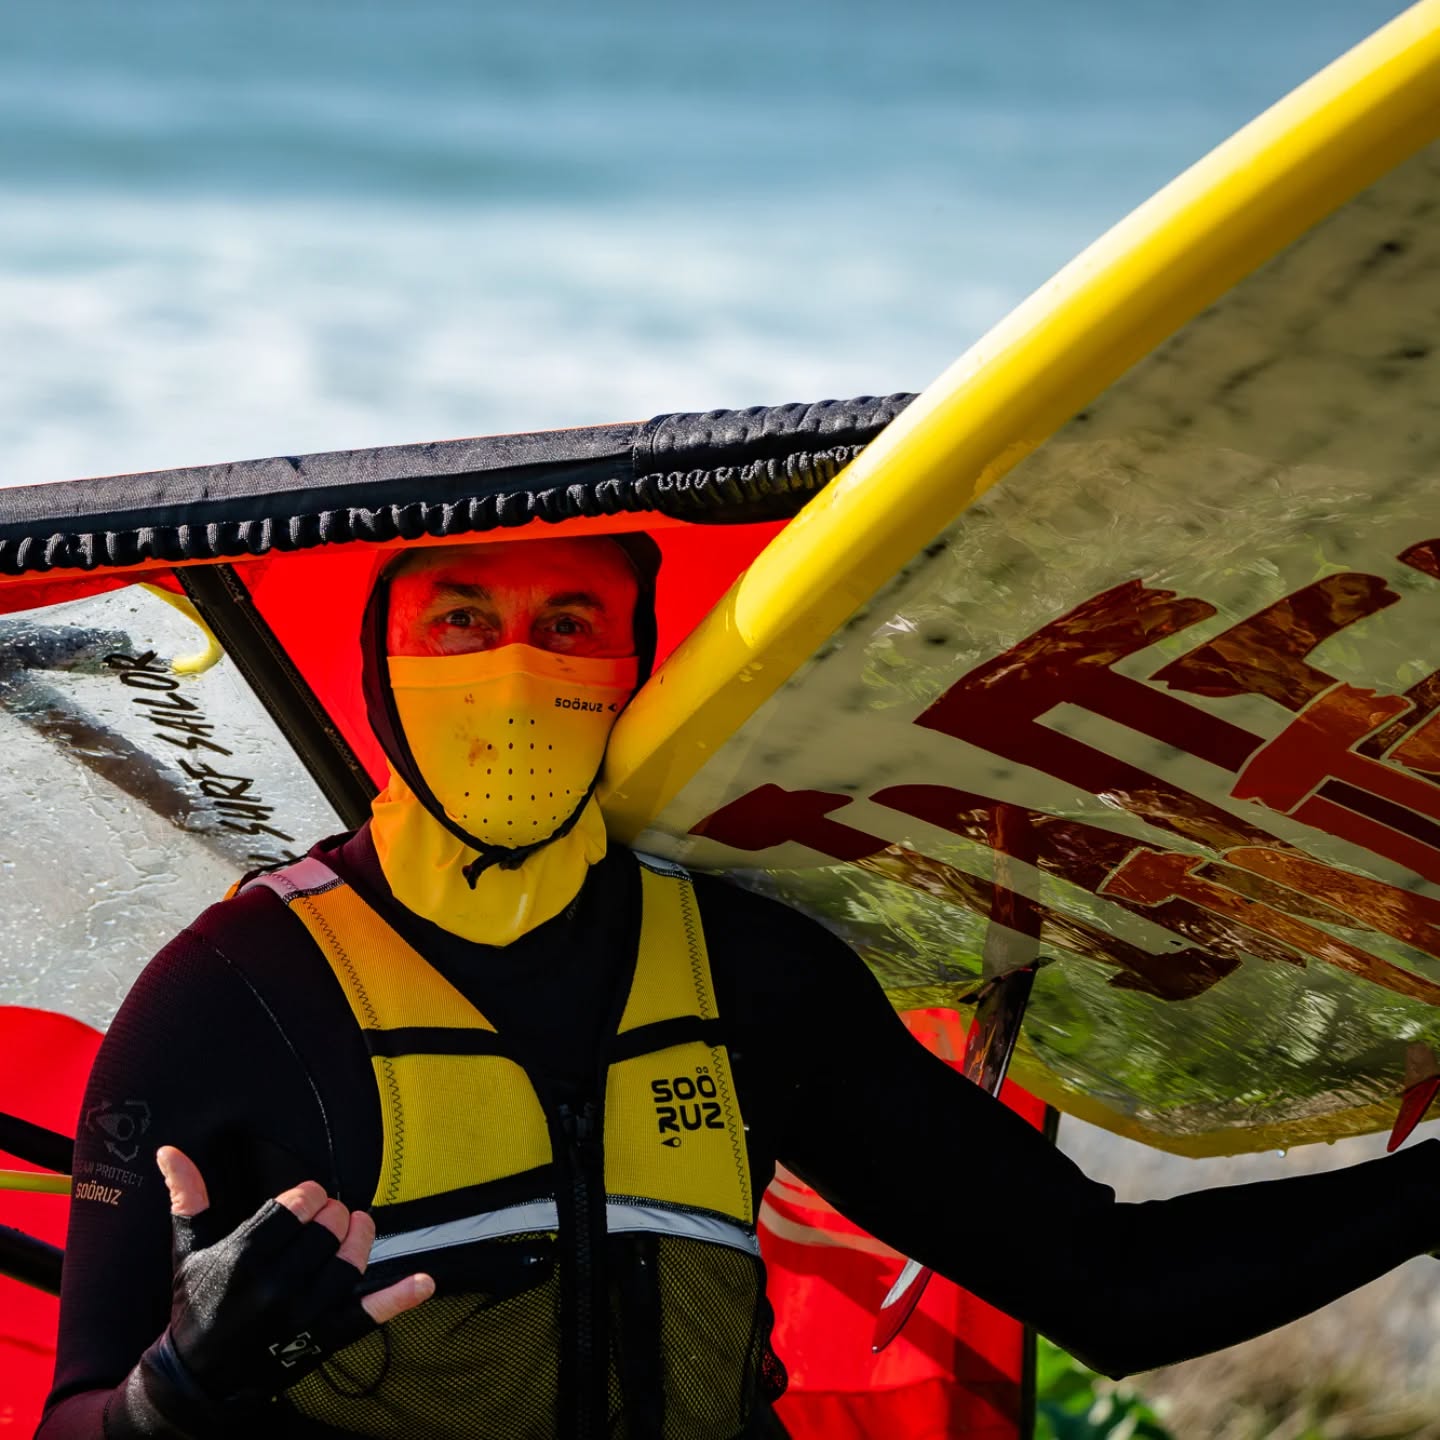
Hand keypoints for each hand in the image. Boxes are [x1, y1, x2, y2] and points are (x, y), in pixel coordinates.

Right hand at [105, 1147, 432, 1437]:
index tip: (307, 1199)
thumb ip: (188, 1199)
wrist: (197, 1380)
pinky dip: (398, 1299)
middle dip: (333, 1215)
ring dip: (361, 1237)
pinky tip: (424, 1282)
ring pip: (349, 1262)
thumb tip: (170, 1152)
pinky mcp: (321, 1340)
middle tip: (328, 1217)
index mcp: (243, 1259)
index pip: (297, 1206)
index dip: (310, 1196)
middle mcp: (274, 1287)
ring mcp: (301, 1316)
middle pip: (327, 1230)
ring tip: (357, 1226)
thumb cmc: (196, 1307)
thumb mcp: (189, 1253)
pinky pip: (365, 1315)